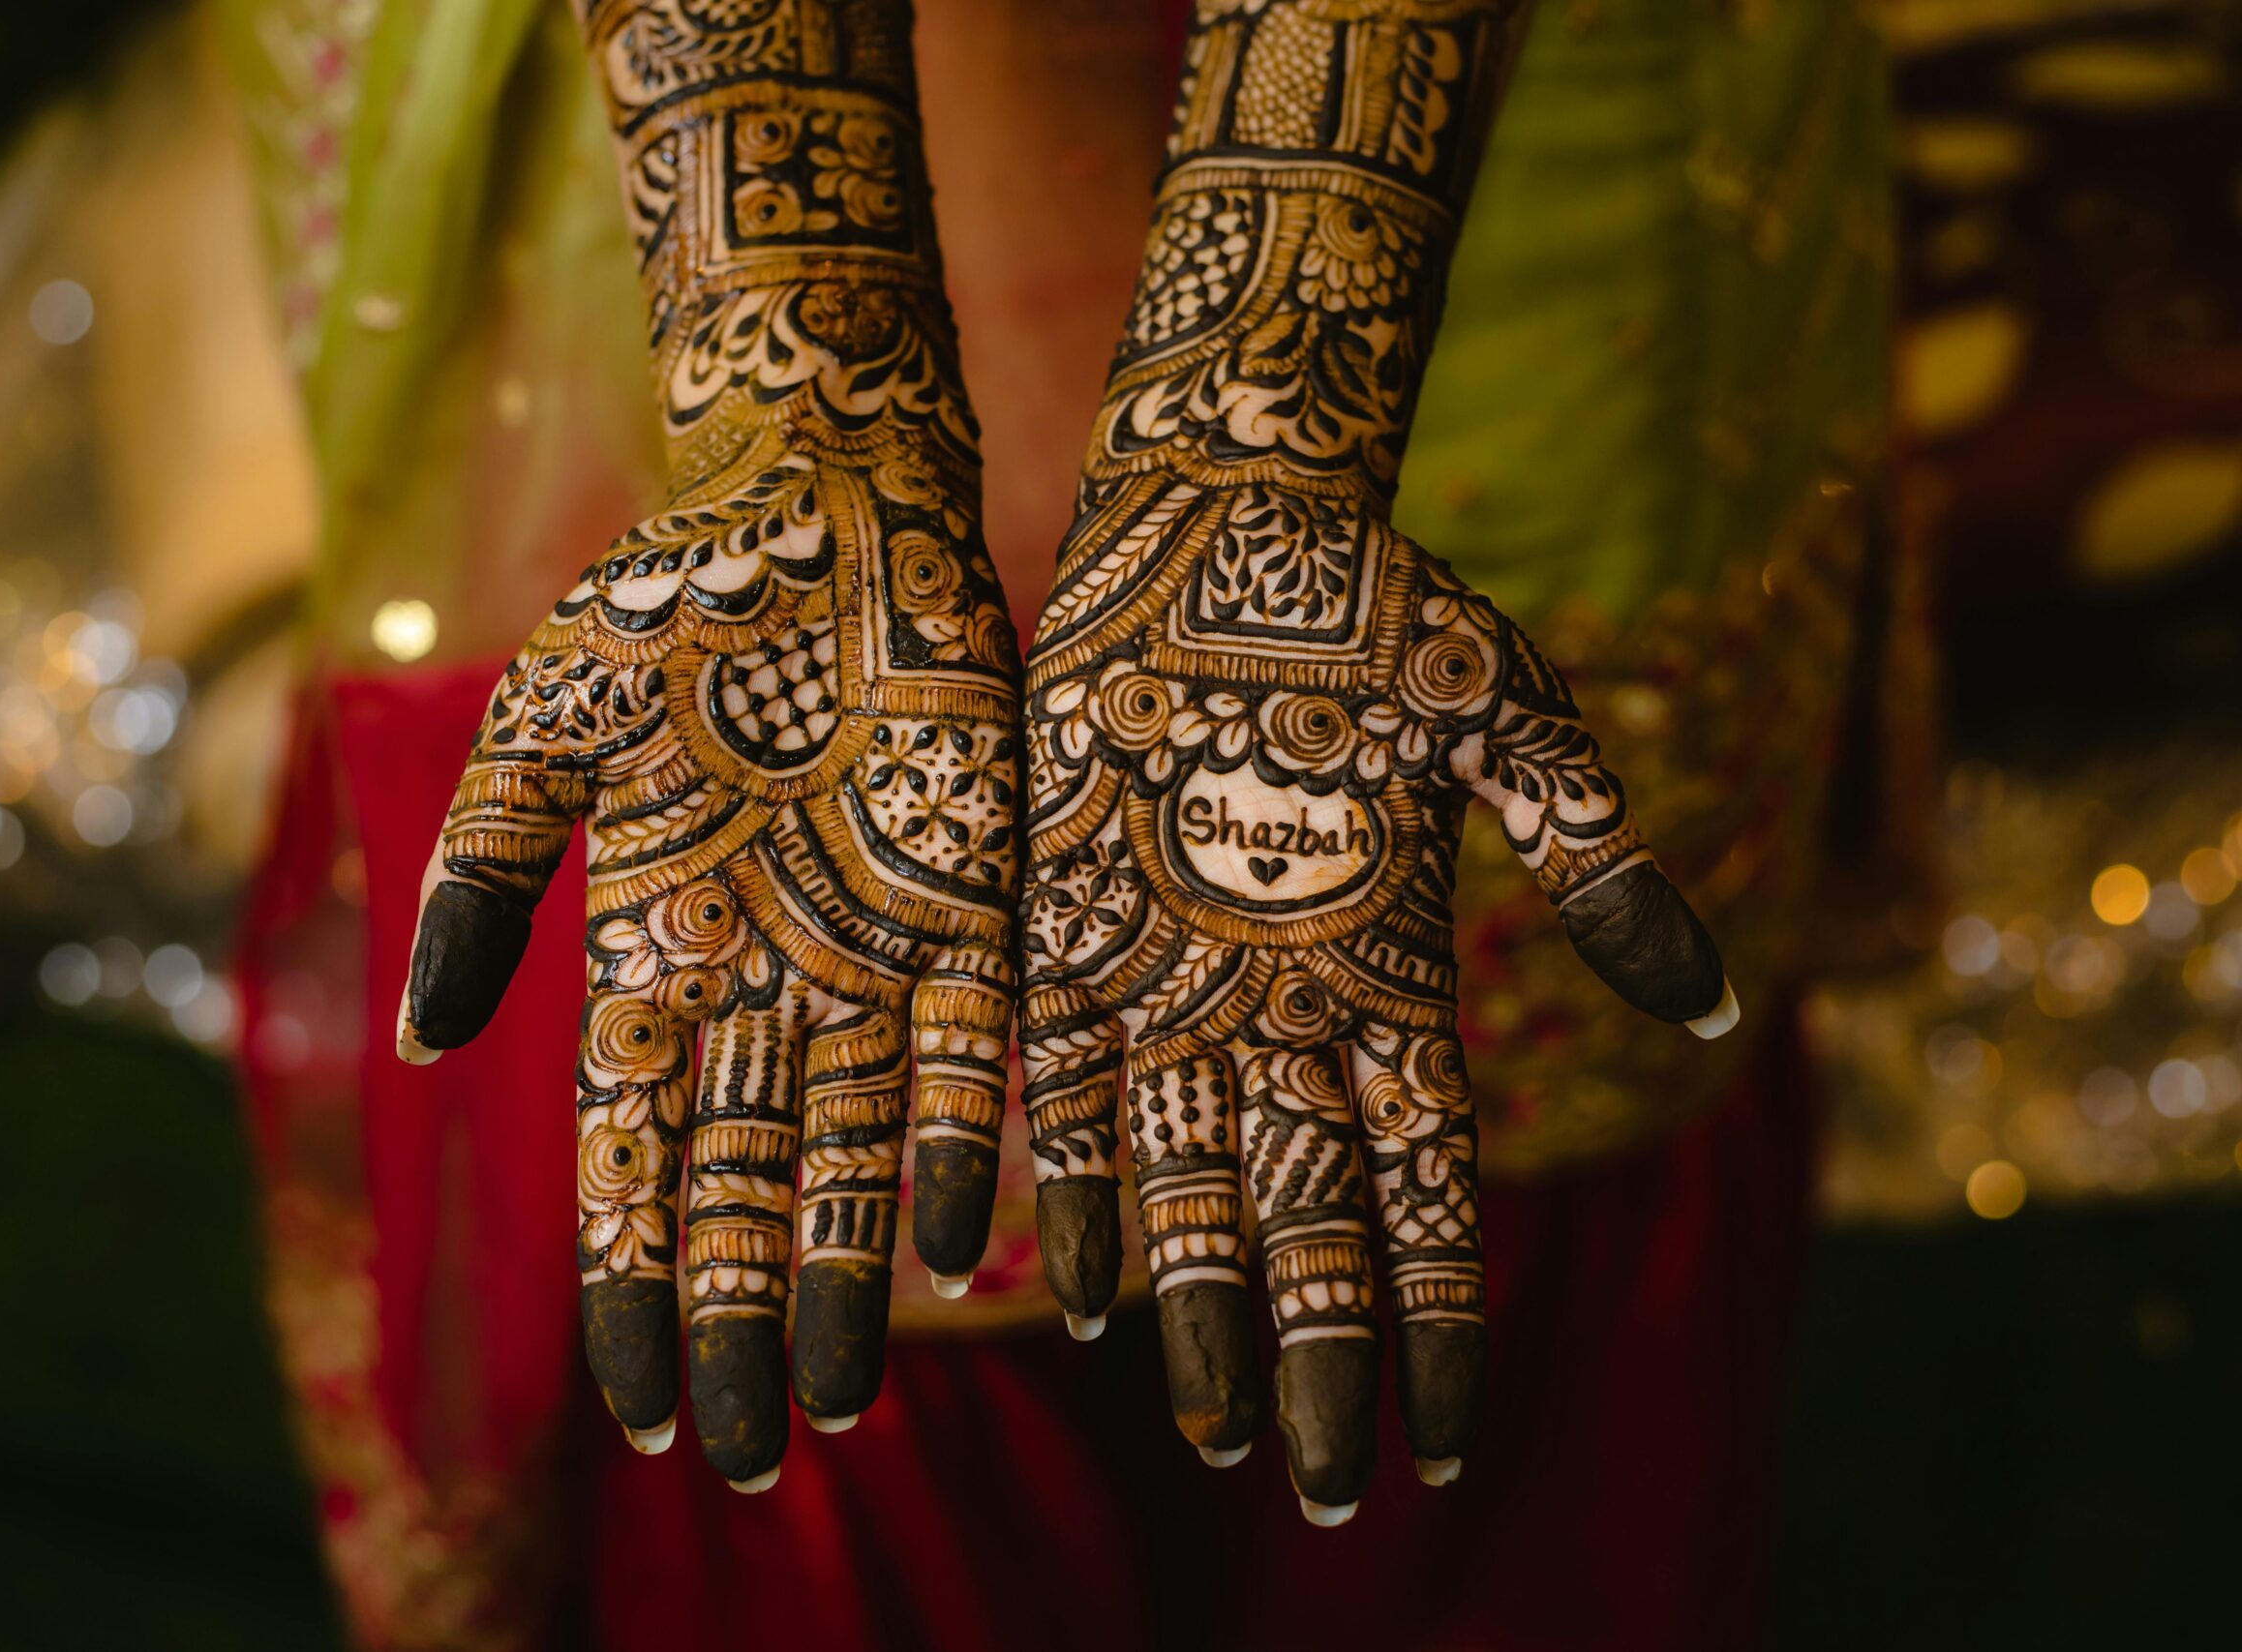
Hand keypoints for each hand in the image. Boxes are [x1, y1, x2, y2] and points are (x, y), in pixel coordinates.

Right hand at [397, 0, 1018, 1490]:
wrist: (824, 501)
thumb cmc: (670, 605)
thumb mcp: (543, 733)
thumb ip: (480, 878)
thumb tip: (409, 1038)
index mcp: (648, 949)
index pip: (629, 1157)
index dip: (633, 1279)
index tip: (635, 1399)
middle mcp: (761, 977)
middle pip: (746, 1186)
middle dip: (743, 1321)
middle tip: (742, 1456)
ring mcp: (867, 947)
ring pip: (855, 1146)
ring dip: (851, 1273)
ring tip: (845, 1401)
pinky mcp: (970, 901)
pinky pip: (965, 1046)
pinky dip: (955, 1138)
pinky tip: (956, 1240)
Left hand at [1021, 480, 1731, 1511]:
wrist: (1215, 528)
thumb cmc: (1384, 610)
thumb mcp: (1513, 717)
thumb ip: (1595, 851)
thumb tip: (1713, 1000)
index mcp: (1393, 974)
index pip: (1428, 1188)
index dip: (1435, 1314)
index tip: (1445, 1437)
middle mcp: (1281, 1008)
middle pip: (1310, 1219)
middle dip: (1316, 1350)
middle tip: (1318, 1485)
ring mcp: (1171, 980)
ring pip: (1189, 1183)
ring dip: (1201, 1306)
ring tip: (1214, 1424)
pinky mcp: (1069, 935)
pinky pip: (1069, 1088)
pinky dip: (1077, 1185)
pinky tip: (1079, 1285)